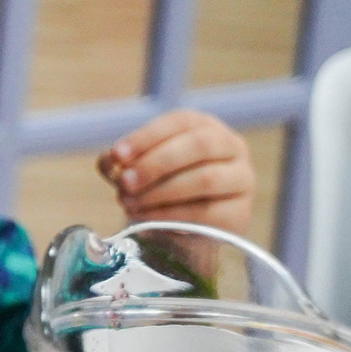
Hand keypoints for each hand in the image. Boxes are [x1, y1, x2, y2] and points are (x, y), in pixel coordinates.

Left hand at [99, 109, 254, 233]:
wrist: (183, 230)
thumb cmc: (161, 188)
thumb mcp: (138, 170)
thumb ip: (122, 163)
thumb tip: (109, 161)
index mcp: (204, 127)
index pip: (180, 121)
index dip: (147, 137)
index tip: (117, 155)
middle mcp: (231, 147)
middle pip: (199, 145)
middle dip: (156, 164)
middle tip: (124, 183)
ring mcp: (241, 179)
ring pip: (206, 179)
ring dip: (160, 192)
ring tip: (129, 203)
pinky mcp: (239, 212)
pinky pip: (206, 212)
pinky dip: (170, 215)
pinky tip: (145, 218)